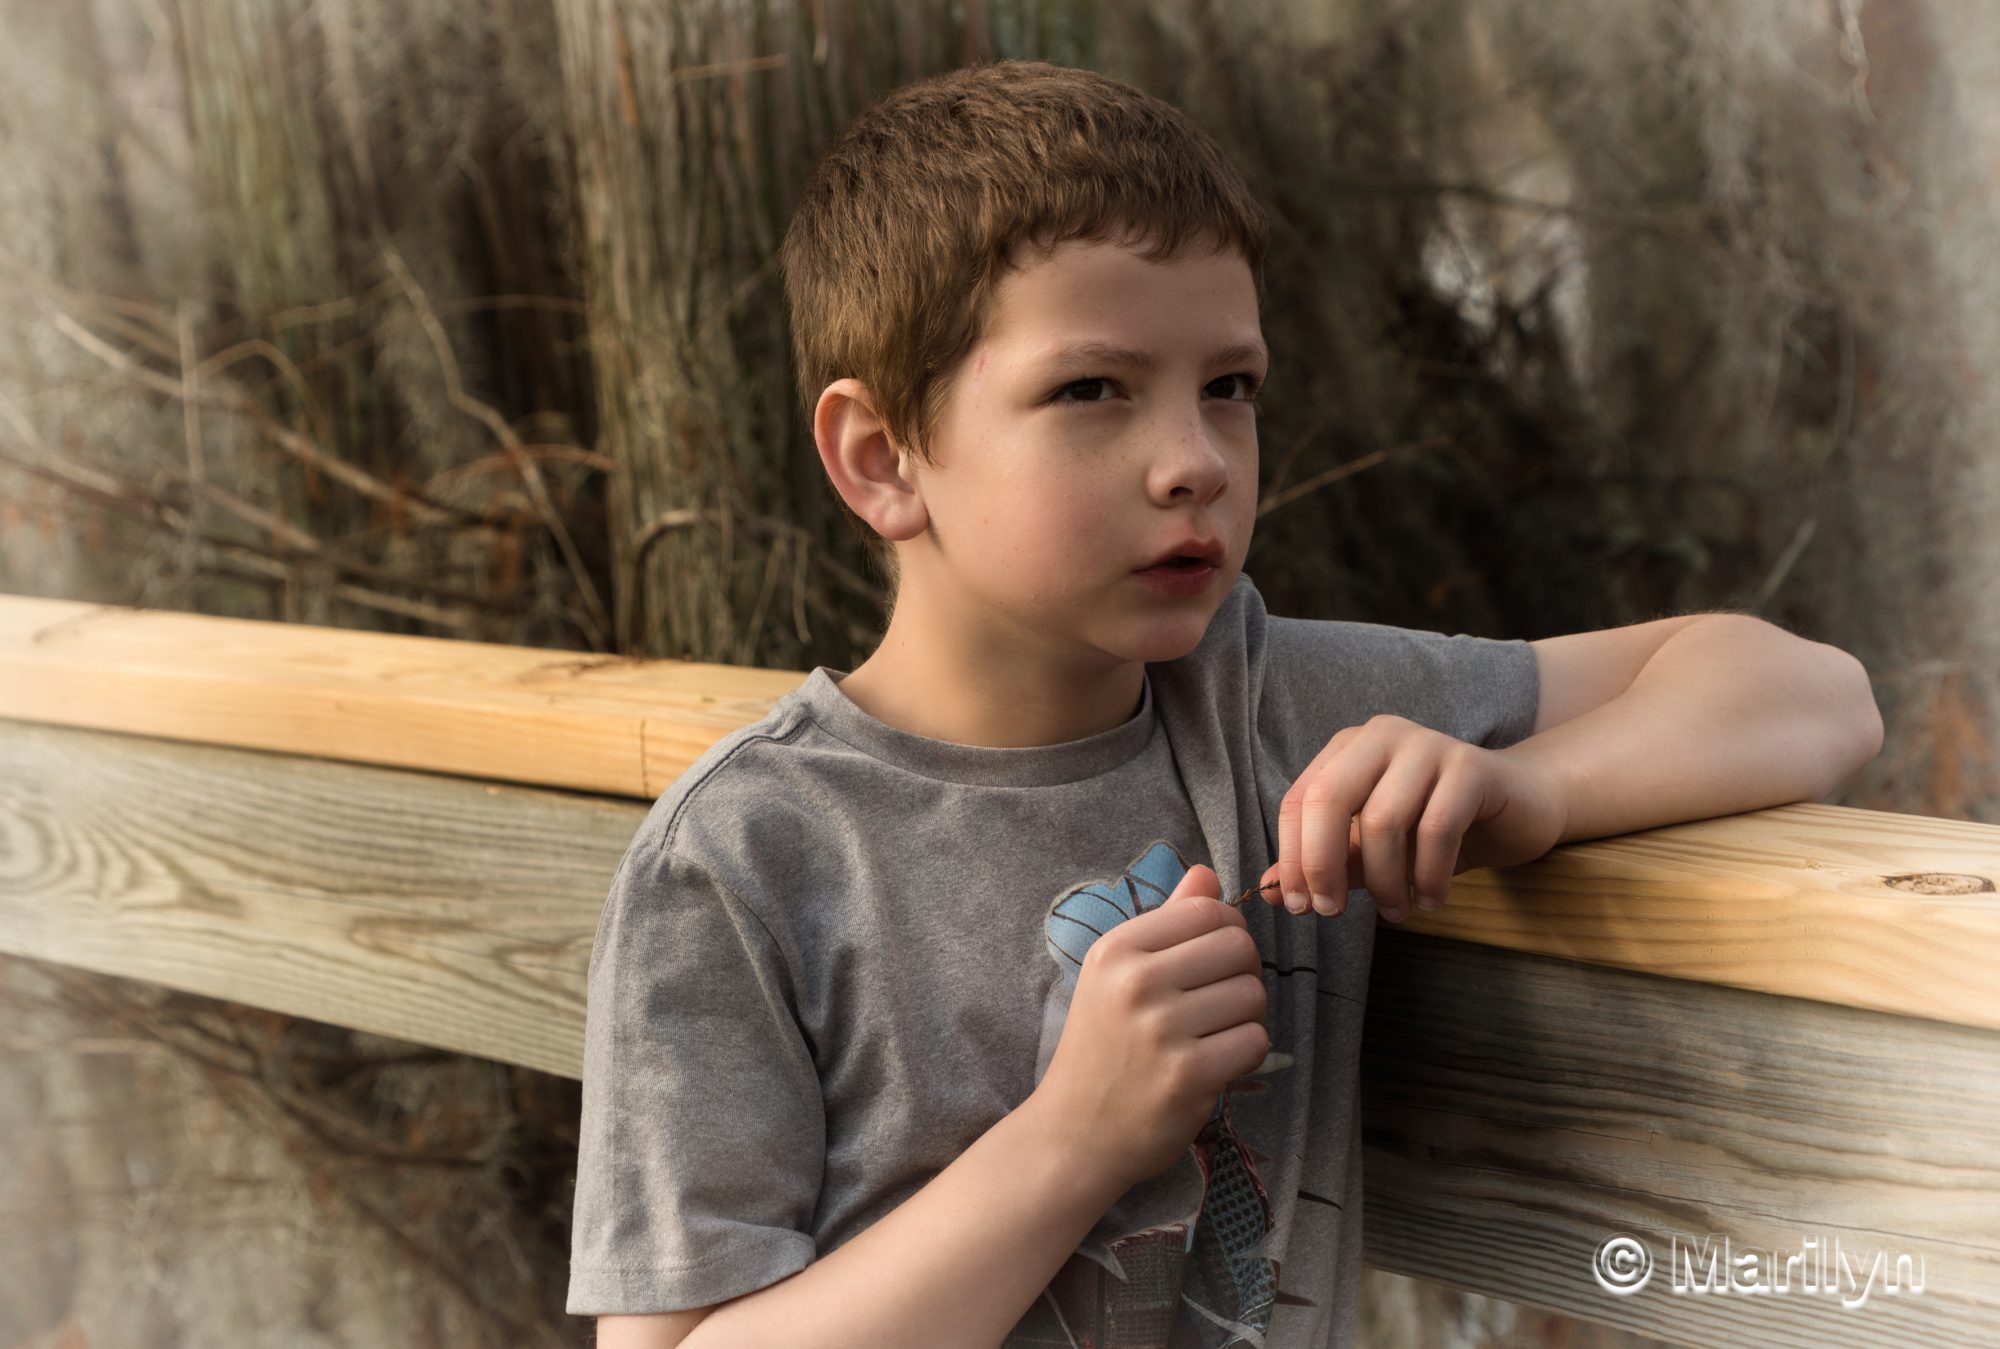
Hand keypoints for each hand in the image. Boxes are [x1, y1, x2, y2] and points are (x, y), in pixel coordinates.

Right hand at [1031, 865, 1270, 1190]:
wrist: (1074, 1133)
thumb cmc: (1101, 1047)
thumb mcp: (1116, 975)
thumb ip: (1166, 921)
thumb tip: (1206, 874)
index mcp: (1117, 949)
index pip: (1208, 910)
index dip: (1227, 932)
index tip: (1213, 963)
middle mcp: (1136, 982)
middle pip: (1240, 947)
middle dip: (1243, 973)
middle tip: (1219, 1003)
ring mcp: (1162, 1030)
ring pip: (1253, 995)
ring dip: (1245, 1017)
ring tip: (1212, 1036)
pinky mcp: (1188, 1076)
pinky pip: (1254, 1041)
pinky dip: (1244, 1054)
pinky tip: (1215, 1065)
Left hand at [1255, 715, 1566, 921]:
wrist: (1520, 806)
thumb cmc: (1436, 829)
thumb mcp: (1373, 849)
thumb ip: (1327, 863)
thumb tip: (1269, 892)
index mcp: (1347, 749)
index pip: (1299, 799)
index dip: (1291, 856)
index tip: (1298, 906)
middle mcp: (1381, 736)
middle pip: (1329, 799)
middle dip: (1322, 864)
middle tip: (1332, 912)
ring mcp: (1428, 745)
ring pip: (1383, 820)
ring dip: (1384, 880)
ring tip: (1397, 912)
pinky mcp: (1472, 766)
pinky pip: (1437, 828)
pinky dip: (1428, 875)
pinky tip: (1430, 900)